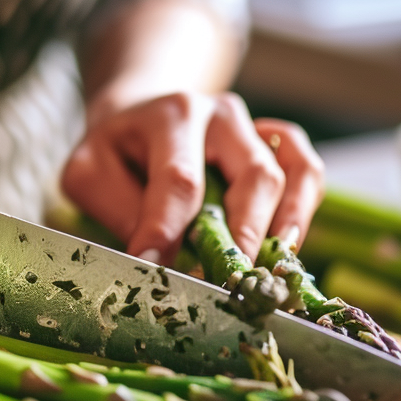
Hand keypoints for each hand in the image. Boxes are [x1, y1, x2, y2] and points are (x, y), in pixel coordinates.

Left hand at [61, 91, 322, 263]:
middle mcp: (222, 115)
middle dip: (243, 238)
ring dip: (283, 230)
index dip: (170, 233)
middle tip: (226, 286)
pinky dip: (304, 210)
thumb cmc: (115, 153)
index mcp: (172, 116)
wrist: (138, 119)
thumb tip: (155, 258)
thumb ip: (118, 209)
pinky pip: (308, 171)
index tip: (157, 273)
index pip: (179, 181)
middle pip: (254, 177)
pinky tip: (284, 246)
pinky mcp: (278, 142)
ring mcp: (256, 126)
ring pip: (290, 175)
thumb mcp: (91, 172)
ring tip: (264, 275)